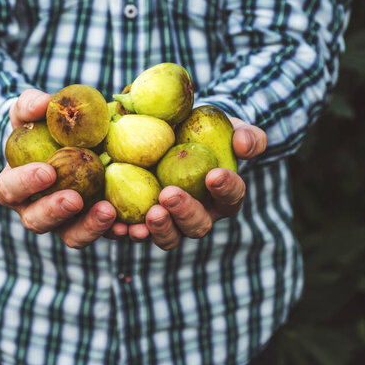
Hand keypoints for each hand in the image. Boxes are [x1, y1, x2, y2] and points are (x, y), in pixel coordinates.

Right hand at [0, 89, 115, 248]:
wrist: (67, 144)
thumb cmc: (42, 128)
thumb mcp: (32, 112)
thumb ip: (31, 104)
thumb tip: (42, 103)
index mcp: (14, 186)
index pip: (11, 189)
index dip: (25, 184)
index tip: (47, 171)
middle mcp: (36, 210)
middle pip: (38, 221)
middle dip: (55, 212)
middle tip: (75, 199)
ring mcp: (65, 222)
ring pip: (72, 235)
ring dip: (89, 228)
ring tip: (109, 212)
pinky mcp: (92, 225)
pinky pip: (104, 234)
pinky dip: (118, 231)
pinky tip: (133, 225)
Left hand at [112, 117, 267, 249]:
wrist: (169, 134)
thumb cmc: (205, 132)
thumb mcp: (229, 127)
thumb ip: (246, 134)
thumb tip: (244, 145)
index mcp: (222, 198)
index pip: (230, 198)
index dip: (226, 189)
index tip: (214, 175)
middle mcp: (197, 216)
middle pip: (197, 226)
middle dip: (185, 213)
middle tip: (170, 195)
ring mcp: (169, 222)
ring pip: (168, 237)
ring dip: (159, 229)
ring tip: (150, 214)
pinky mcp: (140, 220)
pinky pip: (134, 231)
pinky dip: (126, 231)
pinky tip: (118, 223)